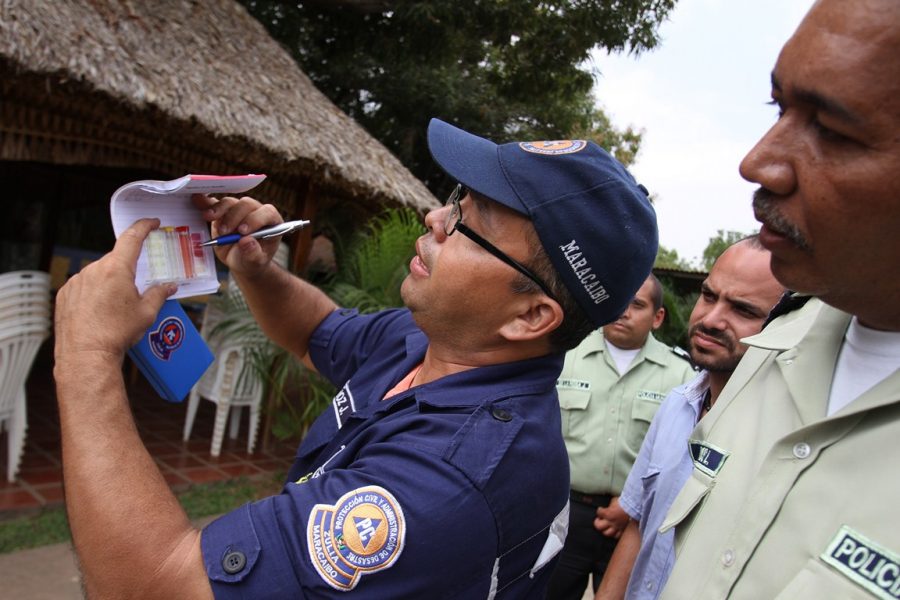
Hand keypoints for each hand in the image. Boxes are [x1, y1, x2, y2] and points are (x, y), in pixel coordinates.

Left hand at [54, 219, 176, 363]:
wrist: (86, 354)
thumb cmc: (116, 333)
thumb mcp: (146, 313)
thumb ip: (159, 294)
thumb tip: (169, 287)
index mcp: (116, 269)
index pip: (131, 238)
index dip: (143, 227)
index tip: (151, 223)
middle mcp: (94, 270)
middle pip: (115, 260)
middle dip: (127, 271)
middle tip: (136, 290)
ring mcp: (76, 281)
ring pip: (98, 274)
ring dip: (109, 283)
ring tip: (116, 308)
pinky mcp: (65, 294)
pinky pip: (83, 286)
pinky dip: (93, 293)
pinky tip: (100, 312)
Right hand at [192, 194, 283, 276]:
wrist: (241, 261)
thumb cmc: (252, 260)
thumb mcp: (255, 262)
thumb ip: (253, 253)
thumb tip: (246, 241)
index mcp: (271, 221)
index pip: (267, 213)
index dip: (255, 219)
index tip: (243, 232)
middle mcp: (255, 211)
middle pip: (246, 205)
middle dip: (234, 217)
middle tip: (225, 232)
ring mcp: (238, 209)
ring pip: (230, 202)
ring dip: (219, 211)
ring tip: (211, 224)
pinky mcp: (223, 211)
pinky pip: (213, 203)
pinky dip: (205, 202)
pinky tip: (196, 200)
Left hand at [593, 496, 629, 538]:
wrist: (635, 507)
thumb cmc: (625, 502)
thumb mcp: (614, 500)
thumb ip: (610, 505)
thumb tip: (609, 507)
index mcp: (608, 513)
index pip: (599, 513)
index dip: (599, 510)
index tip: (600, 509)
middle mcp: (611, 521)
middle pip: (599, 526)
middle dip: (597, 523)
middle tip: (599, 520)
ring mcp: (617, 527)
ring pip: (607, 533)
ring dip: (605, 530)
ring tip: (606, 527)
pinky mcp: (623, 530)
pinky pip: (617, 536)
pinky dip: (615, 534)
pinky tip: (615, 531)